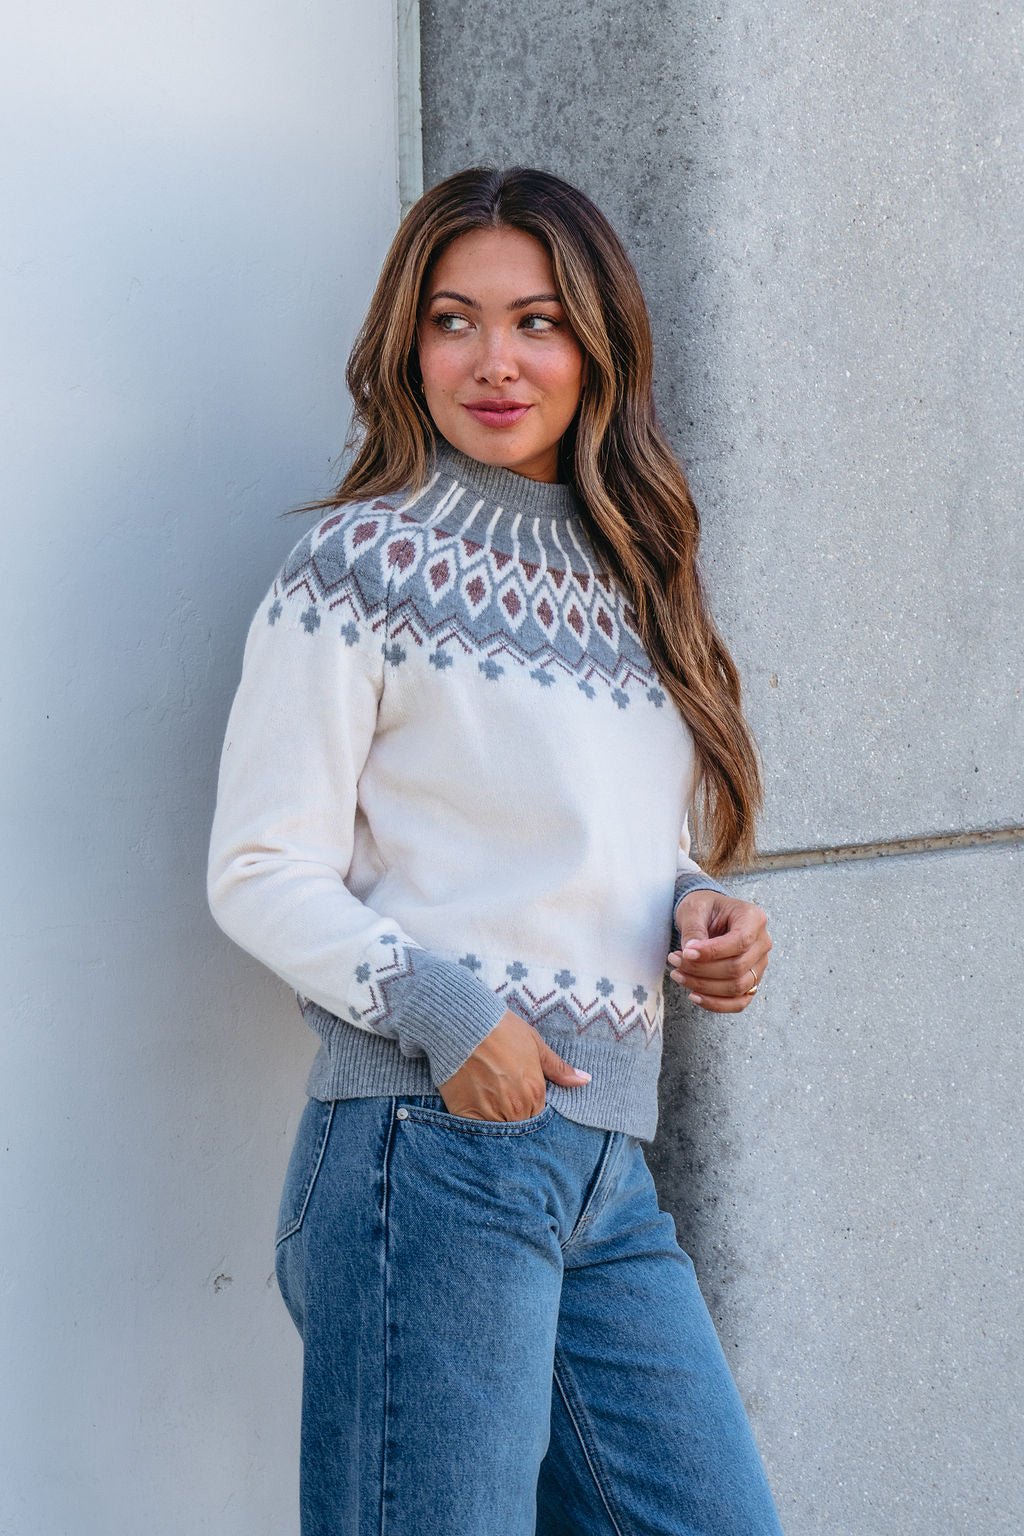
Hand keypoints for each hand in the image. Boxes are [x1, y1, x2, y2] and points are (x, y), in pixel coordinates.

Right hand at [438, 1009, 590, 1120]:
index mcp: (535, 1092)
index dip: (529, 1104)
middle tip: (500, 1095)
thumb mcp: (535, 1044)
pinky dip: (477, 1123)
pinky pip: (477, 1131)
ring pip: (499, 1129)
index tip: (518, 1093)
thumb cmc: (501, 1030)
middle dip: (513, 1114)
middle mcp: (516, 1108)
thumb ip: (558, 1069)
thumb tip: (585, 1080)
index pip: (539, 1114)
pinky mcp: (467, 1115)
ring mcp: (492, 1113)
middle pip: (519, 1123)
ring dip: (495, 1119)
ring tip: (486, 1098)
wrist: (465, 1024)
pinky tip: (473, 1105)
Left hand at [667, 891, 771, 1012]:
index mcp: (754, 918)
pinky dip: (716, 1004)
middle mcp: (762, 943)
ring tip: (677, 974)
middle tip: (674, 960)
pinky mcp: (751, 982)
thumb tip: (690, 953)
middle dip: (701, 970)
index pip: (739, 942)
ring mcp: (759, 965)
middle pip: (737, 968)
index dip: (712, 952)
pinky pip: (739, 1002)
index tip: (685, 952)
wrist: (708, 916)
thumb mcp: (694, 909)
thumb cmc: (703, 908)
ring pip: (737, 987)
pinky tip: (693, 995)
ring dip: (704, 986)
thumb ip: (694, 929)